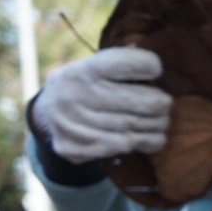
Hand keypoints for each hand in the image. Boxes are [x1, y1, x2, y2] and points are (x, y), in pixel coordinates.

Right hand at [30, 47, 171, 163]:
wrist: (47, 113)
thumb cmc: (87, 85)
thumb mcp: (96, 66)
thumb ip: (124, 64)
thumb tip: (156, 68)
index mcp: (83, 70)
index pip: (128, 64)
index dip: (151, 66)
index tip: (155, 70)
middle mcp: (74, 95)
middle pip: (145, 103)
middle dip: (162, 104)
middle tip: (164, 104)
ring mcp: (72, 124)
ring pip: (139, 128)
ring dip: (158, 126)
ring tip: (159, 122)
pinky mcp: (74, 147)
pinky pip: (127, 147)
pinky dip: (146, 142)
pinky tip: (148, 137)